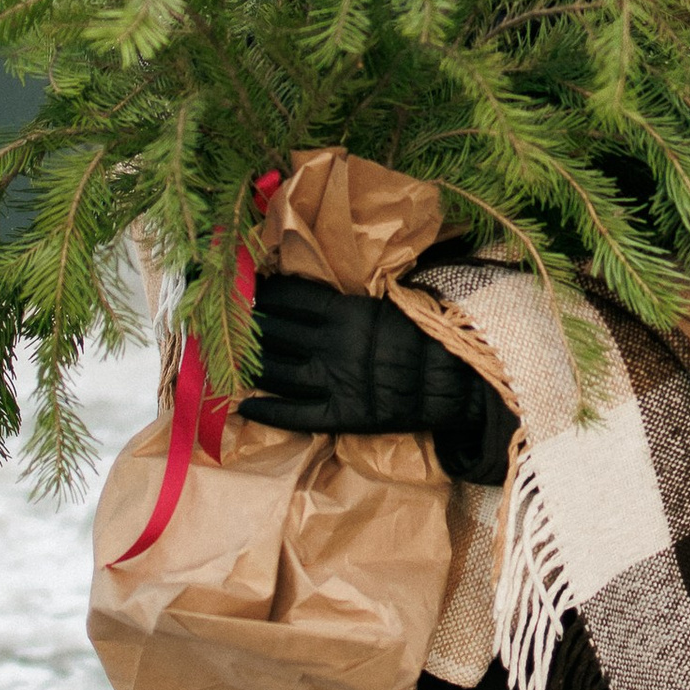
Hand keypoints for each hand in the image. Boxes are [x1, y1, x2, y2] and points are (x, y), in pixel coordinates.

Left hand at [241, 273, 515, 485]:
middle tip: (228, 322)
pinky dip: (267, 411)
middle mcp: (332, 345)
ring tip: (231, 358)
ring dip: (250, 363)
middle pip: (274, 332)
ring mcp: (335, 383)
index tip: (247, 288)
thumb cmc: (429, 334)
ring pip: (276, 372)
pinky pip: (296, 416)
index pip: (290, 297)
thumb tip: (327, 272)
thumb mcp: (391, 301)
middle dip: (247, 325)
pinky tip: (245, 405)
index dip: (264, 292)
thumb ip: (355, 294)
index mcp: (347, 312)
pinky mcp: (342, 416)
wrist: (461, 379)